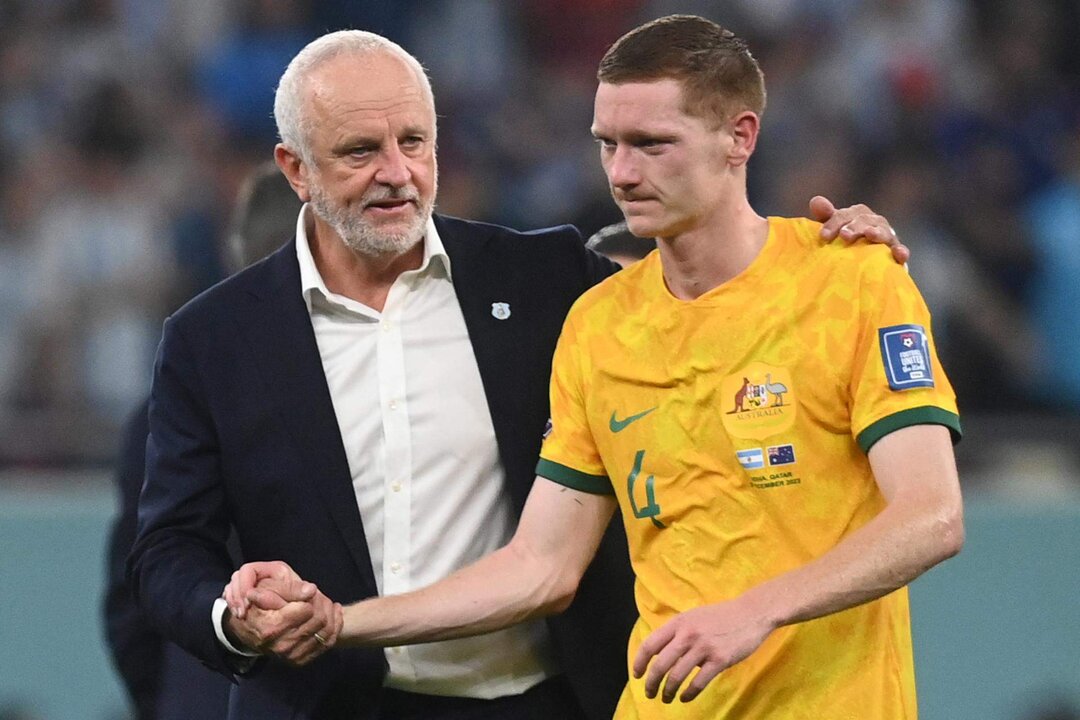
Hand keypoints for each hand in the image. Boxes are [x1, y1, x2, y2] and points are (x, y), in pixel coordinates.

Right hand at [222, 561, 342, 665]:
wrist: (250, 630)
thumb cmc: (259, 605)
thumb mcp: (267, 589)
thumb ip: (289, 589)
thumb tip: (311, 590)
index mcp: (272, 627)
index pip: (307, 609)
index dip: (311, 597)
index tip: (309, 591)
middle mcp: (282, 645)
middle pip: (319, 620)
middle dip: (322, 602)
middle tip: (319, 594)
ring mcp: (292, 655)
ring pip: (326, 631)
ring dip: (331, 613)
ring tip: (326, 602)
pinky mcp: (300, 660)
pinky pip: (327, 642)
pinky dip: (335, 625)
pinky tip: (334, 612)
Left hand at [632, 597, 773, 703]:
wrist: (751, 613)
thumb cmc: (720, 616)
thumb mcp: (693, 617)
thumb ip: (677, 633)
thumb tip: (660, 654)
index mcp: (678, 623)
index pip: (650, 645)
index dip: (640, 662)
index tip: (637, 675)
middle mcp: (688, 634)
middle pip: (660, 665)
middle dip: (652, 683)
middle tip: (650, 693)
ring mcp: (704, 647)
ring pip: (677, 676)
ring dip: (668, 692)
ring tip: (666, 698)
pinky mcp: (720, 660)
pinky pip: (698, 683)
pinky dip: (688, 694)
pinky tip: (685, 698)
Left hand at [810, 195, 909, 263]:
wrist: (867, 265)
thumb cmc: (846, 244)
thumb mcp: (835, 231)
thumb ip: (827, 217)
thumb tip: (816, 201)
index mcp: (857, 216)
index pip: (846, 214)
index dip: (834, 222)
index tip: (823, 236)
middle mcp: (874, 223)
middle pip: (865, 220)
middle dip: (854, 226)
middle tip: (844, 236)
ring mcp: (887, 237)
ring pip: (884, 232)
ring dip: (877, 233)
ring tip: (870, 235)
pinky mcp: (896, 254)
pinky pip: (901, 251)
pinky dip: (901, 251)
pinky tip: (899, 254)